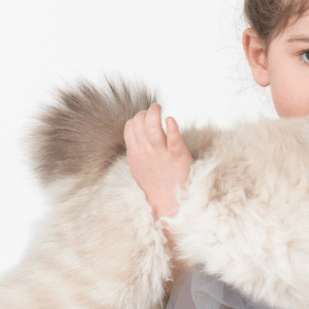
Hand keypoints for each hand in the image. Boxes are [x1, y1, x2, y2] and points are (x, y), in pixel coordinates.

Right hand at [124, 103, 191, 220]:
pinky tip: (170, 120)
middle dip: (145, 112)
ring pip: (152, 126)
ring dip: (154, 112)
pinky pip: (174, 137)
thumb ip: (136, 149)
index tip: (144, 119)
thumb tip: (135, 135)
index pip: (130, 127)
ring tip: (158, 107)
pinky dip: (171, 126)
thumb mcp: (137, 166)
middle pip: (139, 123)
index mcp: (136, 153)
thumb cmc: (155, 184)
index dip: (136, 119)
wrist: (169, 201)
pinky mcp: (179, 155)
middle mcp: (146, 151)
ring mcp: (162, 152)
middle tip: (153, 110)